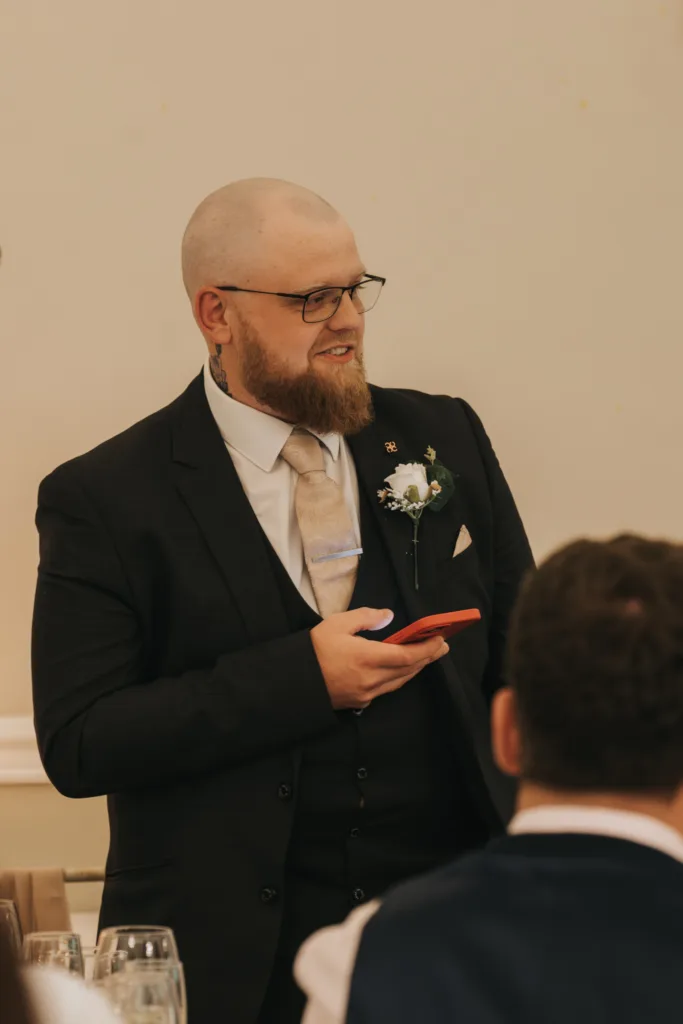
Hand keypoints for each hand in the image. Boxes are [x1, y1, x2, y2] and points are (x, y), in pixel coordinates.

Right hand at [310, 607, 448, 709]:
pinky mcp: (359, 702)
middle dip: (427, 658)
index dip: (427, 649)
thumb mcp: (337, 623)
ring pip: (399, 682)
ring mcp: (366, 694)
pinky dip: (399, 678)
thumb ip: (365, 617)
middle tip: (442, 647)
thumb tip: (388, 616)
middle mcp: (371, 679)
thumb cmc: (314, 649)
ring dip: (415, 669)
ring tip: (427, 657)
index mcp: (367, 658)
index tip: (440, 640)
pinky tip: (402, 670)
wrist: (293, 681)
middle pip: (408, 670)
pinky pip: (386, 689)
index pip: (407, 656)